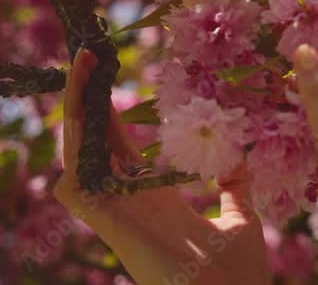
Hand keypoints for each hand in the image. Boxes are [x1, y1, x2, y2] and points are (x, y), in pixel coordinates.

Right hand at [54, 48, 268, 284]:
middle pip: (97, 143)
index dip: (114, 114)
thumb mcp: (241, 217)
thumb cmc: (239, 273)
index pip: (122, 150)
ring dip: (78, 110)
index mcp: (155, 202)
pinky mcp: (108, 223)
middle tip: (91, 55)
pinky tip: (82, 108)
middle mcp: (128, 204)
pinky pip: (77, 179)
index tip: (112, 78)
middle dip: (91, 99)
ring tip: (83, 65)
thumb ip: (235, 188)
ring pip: (80, 154)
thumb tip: (238, 158)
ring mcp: (115, 213)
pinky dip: (76, 144)